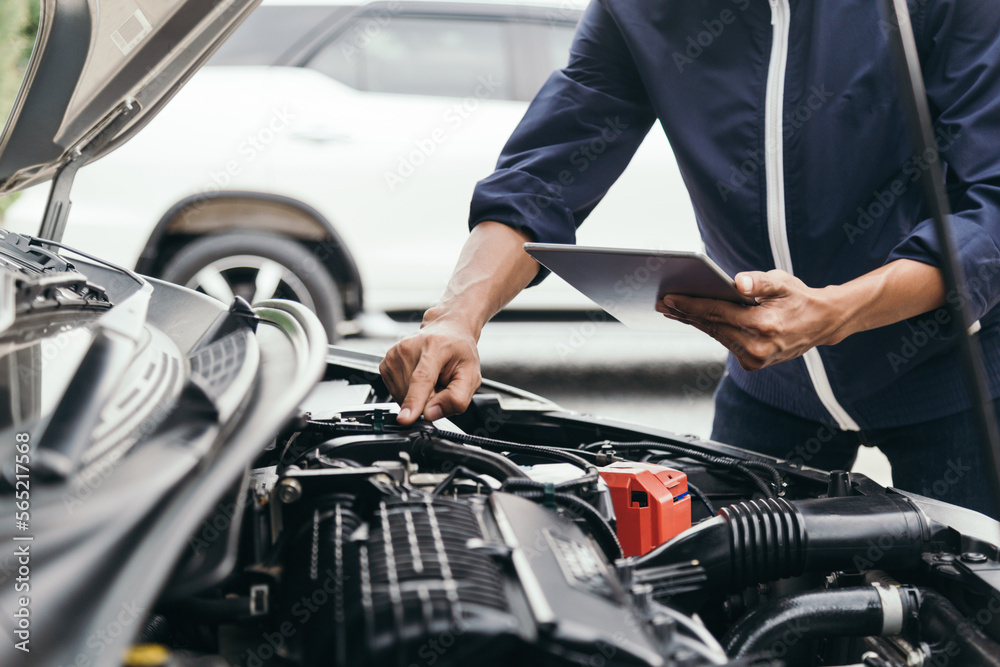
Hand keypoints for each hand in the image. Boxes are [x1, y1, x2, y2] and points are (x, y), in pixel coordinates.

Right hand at [379, 318, 482, 424]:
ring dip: (418, 396)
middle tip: (440, 384)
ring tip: (430, 379)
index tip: (405, 419)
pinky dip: (408, 393)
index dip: (414, 401)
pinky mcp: (385, 363)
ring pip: (402, 396)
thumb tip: (431, 414)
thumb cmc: (459, 352)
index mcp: (434, 347)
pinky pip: (395, 392)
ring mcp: (394, 354)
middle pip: (412, 393)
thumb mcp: (471, 375)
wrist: (446, 331)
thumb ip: (457, 398)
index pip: (422, 379)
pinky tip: (418, 380)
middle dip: (428, 400)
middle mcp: (409, 348)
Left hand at [657, 270, 847, 370]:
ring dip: (694, 321)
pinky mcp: (752, 364)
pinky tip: (694, 318)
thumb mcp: (782, 283)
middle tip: (662, 302)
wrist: (820, 324)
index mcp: (763, 326)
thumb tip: (737, 283)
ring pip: (716, 334)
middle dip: (685, 313)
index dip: (691, 305)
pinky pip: (725, 341)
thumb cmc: (799, 299)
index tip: (669, 298)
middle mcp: (757, 347)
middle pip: (712, 326)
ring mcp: (754, 359)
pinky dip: (710, 328)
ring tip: (672, 308)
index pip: (717, 313)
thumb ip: (759, 282)